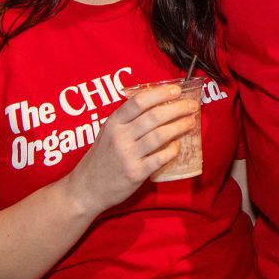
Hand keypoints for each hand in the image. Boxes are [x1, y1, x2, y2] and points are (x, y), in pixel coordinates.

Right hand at [66, 84, 198, 214]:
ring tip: (190, 122)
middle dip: (177, 108)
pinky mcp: (135, 173)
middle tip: (191, 105)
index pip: (139, 101)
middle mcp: (120, 136)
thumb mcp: (108, 132)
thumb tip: (158, 103)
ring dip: (179, 126)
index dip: (160, 93)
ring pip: (160, 135)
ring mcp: (128, 155)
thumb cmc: (101, 158)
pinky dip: (172, 150)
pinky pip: (160, 158)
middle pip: (154, 116)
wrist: (86, 189)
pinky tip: (178, 145)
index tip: (176, 89)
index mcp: (113, 122)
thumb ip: (128, 119)